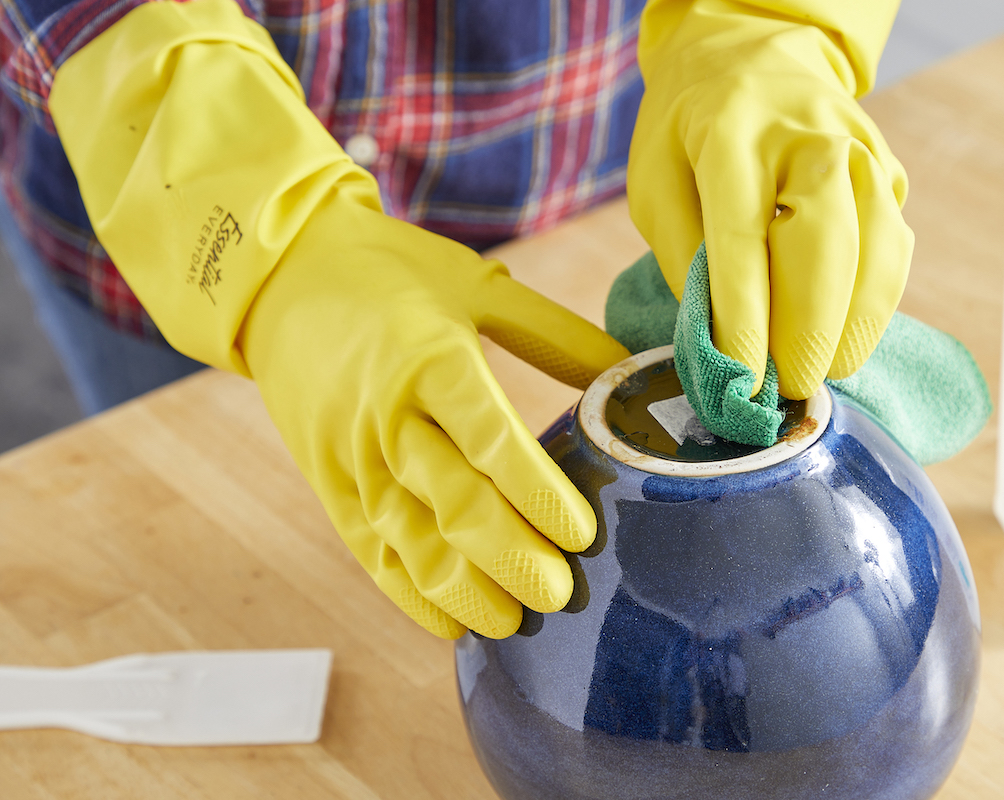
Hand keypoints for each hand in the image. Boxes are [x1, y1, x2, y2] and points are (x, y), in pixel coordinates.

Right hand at [49, 0, 629, 639]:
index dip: (539, 496)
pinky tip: (452, 623)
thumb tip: (626, 370)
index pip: (492, 443)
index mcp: (431, 360)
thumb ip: (552, 333)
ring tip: (516, 622)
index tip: (582, 535)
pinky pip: (369, 550)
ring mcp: (350, 455)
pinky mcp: (326, 481)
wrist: (280, 275)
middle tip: (561, 594)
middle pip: (454, 505)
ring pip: (411, 540)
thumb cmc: (391, 273)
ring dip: (465, 589)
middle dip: (512, 559)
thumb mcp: (477, 284)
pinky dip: (409, 592)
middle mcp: (386, 416)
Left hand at [628, 0, 912, 398]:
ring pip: (876, 252)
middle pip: (824, 246)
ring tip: (822, 374)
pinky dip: (876, 304)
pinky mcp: (888, 172)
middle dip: (809, 332)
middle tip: (788, 389)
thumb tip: (719, 337)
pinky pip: (893, 249)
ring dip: (853, 327)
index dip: (746, 319)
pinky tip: (848, 337)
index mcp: (734, 135)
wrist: (753, 52)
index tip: (743, 378)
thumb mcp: (656, 181)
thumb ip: (685, 254)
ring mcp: (862, 151)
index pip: (743, 240)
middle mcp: (809, 138)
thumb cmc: (690, 128)